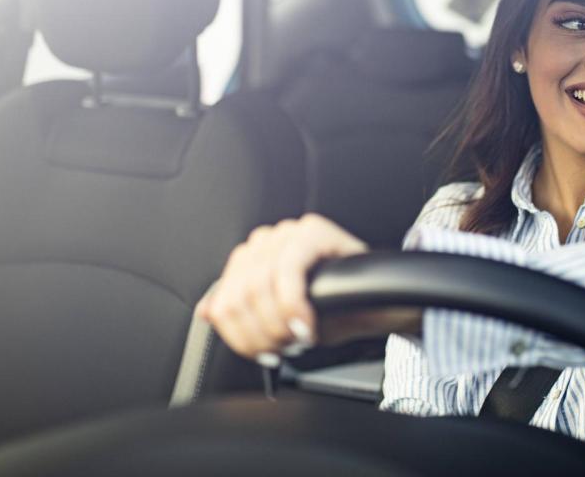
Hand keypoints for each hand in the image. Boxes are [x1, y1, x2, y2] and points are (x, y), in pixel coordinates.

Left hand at [196, 214, 367, 358]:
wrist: (377, 304)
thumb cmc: (330, 309)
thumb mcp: (278, 318)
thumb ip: (242, 311)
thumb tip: (207, 311)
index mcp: (253, 257)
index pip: (224, 298)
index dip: (240, 335)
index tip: (262, 354)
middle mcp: (267, 240)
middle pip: (238, 296)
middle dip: (260, 334)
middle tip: (284, 350)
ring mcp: (289, 232)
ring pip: (258, 287)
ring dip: (278, 325)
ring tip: (299, 339)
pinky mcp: (313, 231)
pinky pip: (289, 273)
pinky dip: (294, 307)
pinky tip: (308, 326)